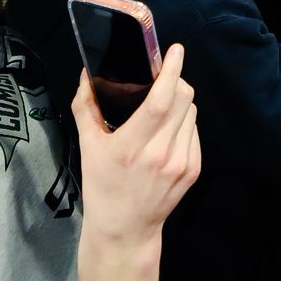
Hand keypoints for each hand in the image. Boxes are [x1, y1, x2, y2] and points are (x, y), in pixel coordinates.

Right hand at [72, 43, 200, 244]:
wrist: (125, 229)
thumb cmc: (103, 186)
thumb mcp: (87, 147)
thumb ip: (85, 107)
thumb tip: (85, 74)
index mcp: (132, 146)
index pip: (161, 101)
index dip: (171, 72)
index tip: (175, 51)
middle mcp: (161, 154)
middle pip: (184, 99)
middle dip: (176, 82)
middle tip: (161, 80)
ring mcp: (181, 163)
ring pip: (192, 113)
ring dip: (180, 102)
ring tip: (161, 109)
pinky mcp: (192, 170)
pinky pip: (194, 132)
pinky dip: (184, 123)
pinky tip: (166, 132)